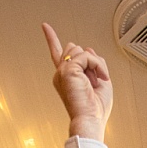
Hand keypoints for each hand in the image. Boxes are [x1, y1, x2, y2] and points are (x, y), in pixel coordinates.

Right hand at [43, 23, 112, 138]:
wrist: (90, 121)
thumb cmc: (95, 109)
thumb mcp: (101, 82)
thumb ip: (95, 64)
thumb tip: (88, 49)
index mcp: (67, 78)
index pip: (58, 54)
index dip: (51, 38)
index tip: (45, 26)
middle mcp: (61, 73)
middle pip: (76, 48)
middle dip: (90, 60)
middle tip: (95, 81)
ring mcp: (62, 71)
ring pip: (81, 50)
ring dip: (95, 64)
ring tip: (95, 83)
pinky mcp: (67, 70)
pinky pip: (88, 55)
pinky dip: (97, 66)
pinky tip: (99, 79)